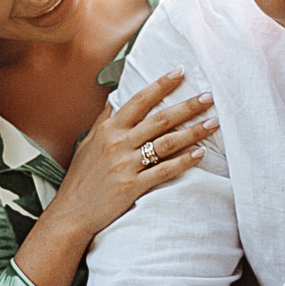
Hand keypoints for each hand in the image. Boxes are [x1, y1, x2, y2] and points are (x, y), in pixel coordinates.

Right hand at [48, 68, 216, 236]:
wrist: (71, 213)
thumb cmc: (80, 179)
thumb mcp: (87, 144)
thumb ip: (103, 121)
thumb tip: (113, 100)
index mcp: (108, 129)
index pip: (139, 100)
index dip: (161, 85)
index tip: (180, 72)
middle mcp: (117, 143)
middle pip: (160, 119)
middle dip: (187, 106)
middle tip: (209, 96)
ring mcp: (125, 164)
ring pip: (166, 143)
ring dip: (193, 132)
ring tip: (213, 123)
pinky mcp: (132, 186)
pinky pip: (164, 171)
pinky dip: (183, 162)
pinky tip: (200, 154)